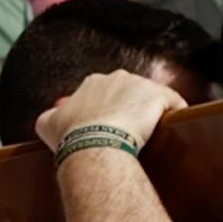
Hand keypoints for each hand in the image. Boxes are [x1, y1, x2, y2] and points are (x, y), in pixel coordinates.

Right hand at [35, 68, 181, 149]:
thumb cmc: (72, 136)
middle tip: (130, 131)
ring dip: (152, 112)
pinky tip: (173, 128)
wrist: (93, 144)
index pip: (106, 92)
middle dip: (131, 108)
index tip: (110, 126)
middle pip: (130, 92)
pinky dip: (175, 112)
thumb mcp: (47, 124)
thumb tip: (50, 117)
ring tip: (152, 133)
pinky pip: (174, 103)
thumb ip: (49, 117)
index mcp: (92, 83)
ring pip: (151, 97)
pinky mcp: (159, 96)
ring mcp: (139, 85)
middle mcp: (116, 78)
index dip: (109, 110)